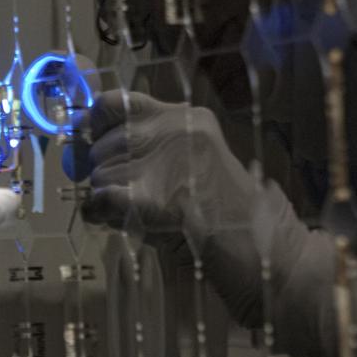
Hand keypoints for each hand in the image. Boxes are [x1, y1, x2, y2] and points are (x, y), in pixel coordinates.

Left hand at [84, 91, 356, 356]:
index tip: (94, 143)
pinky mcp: (152, 197)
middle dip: (106, 173)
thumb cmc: (235, 217)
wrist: (269, 254)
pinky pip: (100, 198)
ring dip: (109, 199)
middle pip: (103, 145)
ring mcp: (164, 160)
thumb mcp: (196, 166)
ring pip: (100, 175)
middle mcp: (172, 129)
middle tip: (134, 198)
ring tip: (146, 217)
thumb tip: (86, 151)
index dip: (97, 126)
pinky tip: (119, 223)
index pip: (114, 102)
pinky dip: (100, 213)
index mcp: (187, 118)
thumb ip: (151, 152)